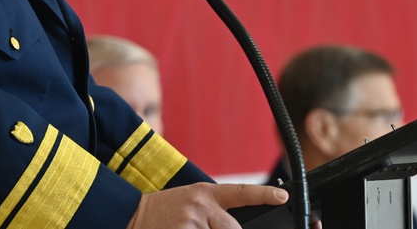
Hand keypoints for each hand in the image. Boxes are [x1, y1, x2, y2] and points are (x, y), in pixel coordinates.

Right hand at [125, 182, 289, 228]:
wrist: (133, 215)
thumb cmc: (166, 211)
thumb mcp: (191, 201)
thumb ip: (215, 211)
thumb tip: (235, 225)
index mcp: (205, 192)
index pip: (241, 192)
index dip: (264, 194)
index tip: (282, 197)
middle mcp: (200, 205)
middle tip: (209, 226)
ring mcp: (191, 222)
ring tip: (190, 227)